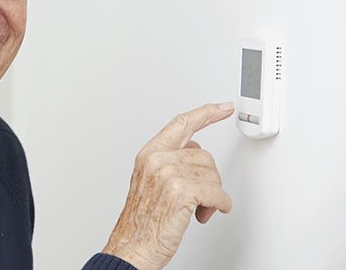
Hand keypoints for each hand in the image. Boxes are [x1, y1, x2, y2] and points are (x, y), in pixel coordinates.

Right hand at [102, 103, 234, 269]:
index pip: (181, 124)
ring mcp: (169, 173)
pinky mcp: (182, 191)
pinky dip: (218, 205)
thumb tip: (195, 155)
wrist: (132, 247)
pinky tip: (206, 213)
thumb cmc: (141, 222)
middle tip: (200, 198)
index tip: (222, 107)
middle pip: (203, 154)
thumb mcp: (149, 182)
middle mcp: (157, 159)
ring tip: (196, 210)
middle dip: (208, 178)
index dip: (205, 113)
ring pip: (212, 174)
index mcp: (149, 154)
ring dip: (212, 195)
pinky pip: (216, 192)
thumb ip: (169, 162)